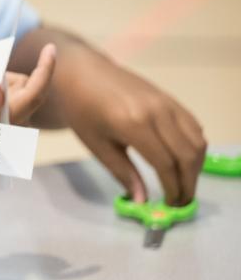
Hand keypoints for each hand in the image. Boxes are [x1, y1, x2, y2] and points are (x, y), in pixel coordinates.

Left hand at [59, 50, 205, 205]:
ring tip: (182, 184)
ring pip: (197, 141)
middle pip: (188, 155)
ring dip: (196, 167)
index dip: (172, 189)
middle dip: (188, 183)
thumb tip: (142, 201)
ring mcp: (167, 103)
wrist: (83, 73)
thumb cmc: (82, 111)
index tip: (169, 206)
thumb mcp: (97, 145)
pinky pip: (194, 126)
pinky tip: (183, 161)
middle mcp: (157, 113)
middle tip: (180, 201)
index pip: (166, 164)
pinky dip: (195, 147)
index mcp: (133, 124)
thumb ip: (123, 173)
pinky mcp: (170, 98)